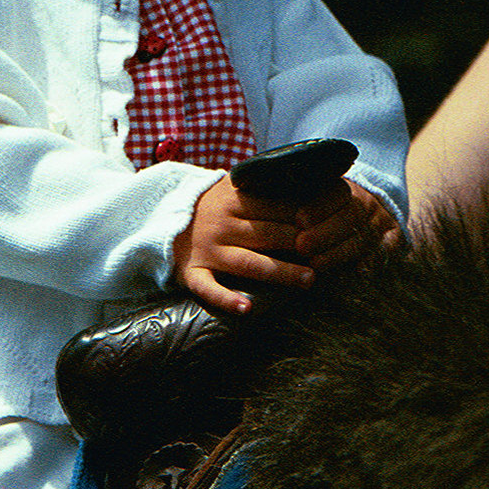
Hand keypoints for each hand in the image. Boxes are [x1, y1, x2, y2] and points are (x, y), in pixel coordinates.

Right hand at [172, 176, 315, 314]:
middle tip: (328, 254)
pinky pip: (209, 288)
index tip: (326, 224)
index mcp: (232, 201)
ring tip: (308, 279)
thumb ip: (261, 187)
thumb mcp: (230, 188)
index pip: (273, 207)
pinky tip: (247, 308)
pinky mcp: (193, 273)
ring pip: (248, 262)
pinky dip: (226, 298)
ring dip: (279, 272)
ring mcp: (207, 251)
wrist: (160, 218)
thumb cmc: (209, 206)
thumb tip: (306, 180)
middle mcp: (221, 226)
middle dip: (299, 244)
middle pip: (266, 235)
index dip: (301, 216)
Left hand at [293, 180, 402, 271]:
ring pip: (363, 237)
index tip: (300, 220)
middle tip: (302, 246)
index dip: (318, 206)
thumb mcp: (308, 199)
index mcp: (345, 188)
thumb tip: (253, 191)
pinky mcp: (394, 241)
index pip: (335, 192)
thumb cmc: (320, 213)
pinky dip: (369, 264)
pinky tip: (354, 274)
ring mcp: (381, 223)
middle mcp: (365, 204)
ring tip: (317, 264)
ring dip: (340, 253)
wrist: (365, 217)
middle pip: (349, 216)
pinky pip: (384, 253)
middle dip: (325, 233)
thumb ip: (288, 199)